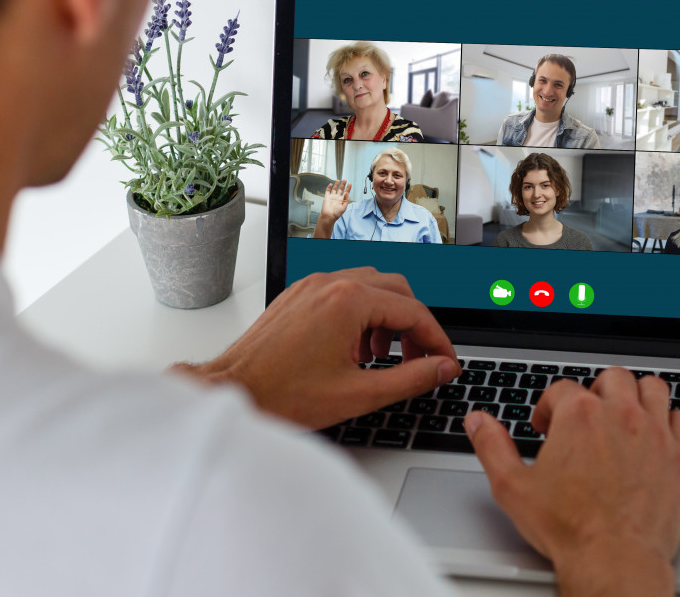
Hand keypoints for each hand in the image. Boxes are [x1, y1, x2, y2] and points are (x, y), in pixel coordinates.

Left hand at [172, 268, 460, 428]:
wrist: (233, 393)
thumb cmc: (282, 395)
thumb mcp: (360, 394)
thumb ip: (412, 378)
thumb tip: (443, 368)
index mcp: (348, 301)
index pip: (414, 311)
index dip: (437, 340)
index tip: (445, 362)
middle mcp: (331, 283)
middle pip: (397, 290)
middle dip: (414, 326)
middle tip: (418, 359)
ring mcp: (312, 286)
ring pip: (371, 287)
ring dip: (388, 319)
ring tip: (381, 359)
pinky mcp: (298, 295)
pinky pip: (344, 292)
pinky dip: (361, 316)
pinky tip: (354, 350)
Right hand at [313, 180, 350, 237]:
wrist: (328, 216)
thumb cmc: (336, 214)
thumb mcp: (344, 207)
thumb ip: (346, 200)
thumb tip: (347, 193)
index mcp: (342, 200)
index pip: (346, 193)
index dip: (348, 188)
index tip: (350, 184)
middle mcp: (337, 198)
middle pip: (341, 189)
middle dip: (343, 185)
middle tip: (345, 180)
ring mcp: (332, 197)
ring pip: (334, 189)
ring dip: (336, 185)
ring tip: (339, 180)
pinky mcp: (327, 197)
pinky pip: (328, 191)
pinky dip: (329, 187)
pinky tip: (331, 184)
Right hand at [465, 368, 679, 595]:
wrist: (614, 561)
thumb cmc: (569, 529)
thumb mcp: (513, 487)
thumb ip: (492, 447)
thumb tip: (478, 422)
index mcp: (579, 415)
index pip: (562, 388)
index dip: (549, 406)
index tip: (547, 427)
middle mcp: (620, 414)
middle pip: (612, 377)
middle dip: (596, 391)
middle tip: (587, 417)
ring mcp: (655, 432)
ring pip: (652, 387)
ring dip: (637, 395)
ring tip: (624, 415)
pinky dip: (670, 420)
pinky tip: (656, 435)